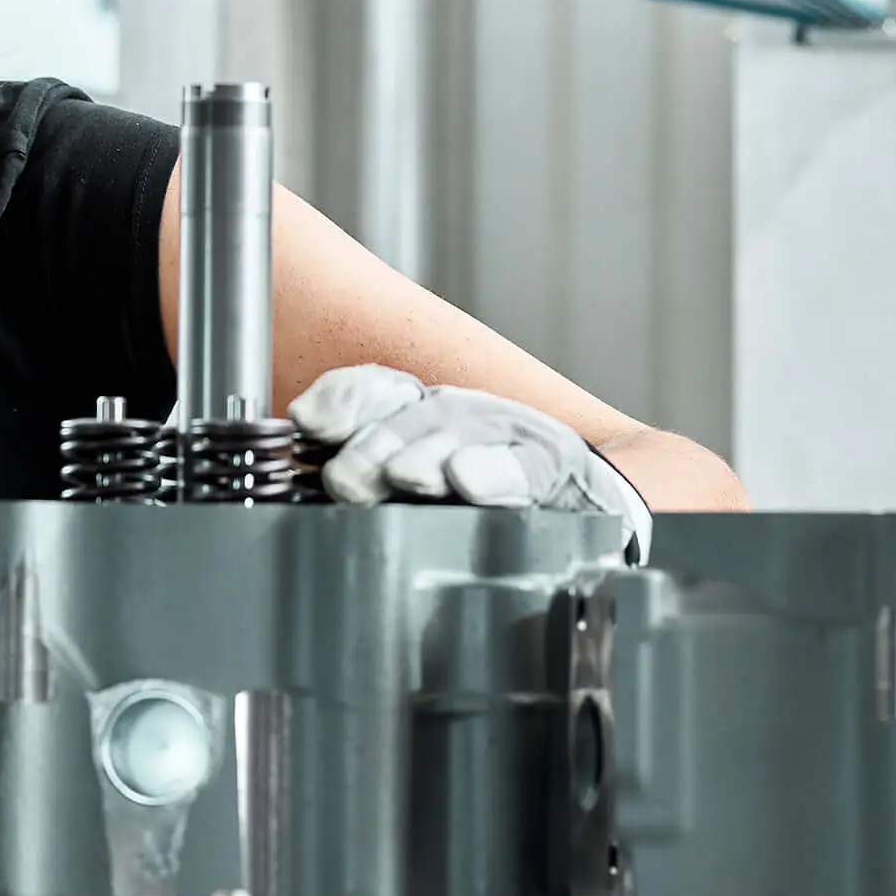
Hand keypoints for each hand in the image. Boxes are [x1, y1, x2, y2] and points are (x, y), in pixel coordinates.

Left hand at [290, 364, 653, 559]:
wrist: (587, 502)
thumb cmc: (486, 489)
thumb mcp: (414, 472)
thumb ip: (363, 453)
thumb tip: (308, 436)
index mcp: (421, 414)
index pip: (373, 394)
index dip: (340, 402)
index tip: (309, 421)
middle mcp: (459, 416)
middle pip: (408, 419)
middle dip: (371, 446)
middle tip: (346, 481)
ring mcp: (506, 437)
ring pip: (458, 436)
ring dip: (425, 454)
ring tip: (406, 476)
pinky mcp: (550, 470)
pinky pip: (522, 469)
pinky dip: (493, 473)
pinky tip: (468, 481)